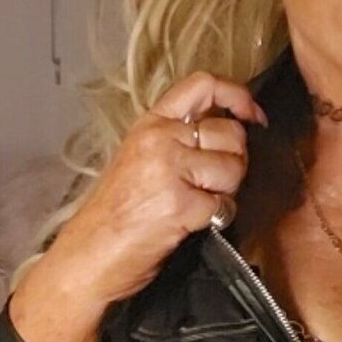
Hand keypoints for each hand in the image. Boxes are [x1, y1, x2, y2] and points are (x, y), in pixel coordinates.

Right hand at [8, 71, 266, 341]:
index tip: (252, 115)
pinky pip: (224, 205)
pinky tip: (192, 223)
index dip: (238, 96)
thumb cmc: (114, 216)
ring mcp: (170, 169)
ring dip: (226, 192)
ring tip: (198, 205)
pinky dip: (217, 219)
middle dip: (234, 161)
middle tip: (213, 184)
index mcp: (150, 124)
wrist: (89, 255)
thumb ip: (178, 141)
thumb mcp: (141, 160)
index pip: (203, 85)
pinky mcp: (181, 203)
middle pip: (230, 133)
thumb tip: (228, 135)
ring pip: (233, 167)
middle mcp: (159, 139)